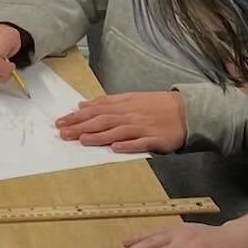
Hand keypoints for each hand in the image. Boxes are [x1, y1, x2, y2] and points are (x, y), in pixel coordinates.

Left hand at [55, 89, 186, 153]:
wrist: (187, 110)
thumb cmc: (157, 106)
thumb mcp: (131, 98)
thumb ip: (107, 102)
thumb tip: (83, 104)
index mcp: (124, 105)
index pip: (96, 110)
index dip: (77, 116)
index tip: (61, 122)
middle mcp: (130, 115)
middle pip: (103, 120)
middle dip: (82, 126)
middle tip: (63, 133)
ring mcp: (143, 127)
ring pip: (118, 131)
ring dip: (99, 136)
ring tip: (82, 140)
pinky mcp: (155, 139)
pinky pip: (140, 143)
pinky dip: (128, 145)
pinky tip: (115, 148)